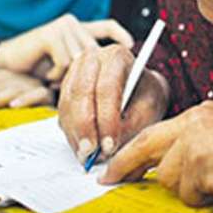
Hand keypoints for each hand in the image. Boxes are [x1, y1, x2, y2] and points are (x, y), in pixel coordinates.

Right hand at [0, 14, 133, 81]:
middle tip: (67, 85)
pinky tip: (45, 74)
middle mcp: (72, 24)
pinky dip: (56, 74)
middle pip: (94, 53)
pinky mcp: (51, 34)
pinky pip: (65, 61)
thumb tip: (108, 76)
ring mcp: (62, 26)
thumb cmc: (36, 68)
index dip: (120, 34)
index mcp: (78, 30)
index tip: (132, 45)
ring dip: (67, 76)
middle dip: (86, 73)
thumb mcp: (64, 66)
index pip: (105, 26)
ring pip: (80, 60)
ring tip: (52, 78)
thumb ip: (83, 66)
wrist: (6, 64)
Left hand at [0, 69, 52, 111]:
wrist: (69, 101)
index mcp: (10, 79)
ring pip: (13, 89)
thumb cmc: (35, 110)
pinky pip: (37, 95)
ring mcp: (35, 86)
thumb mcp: (12, 104)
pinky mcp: (49, 95)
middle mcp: (21, 80)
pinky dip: (25, 99)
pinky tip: (14, 106)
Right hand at [57, 44, 170, 163]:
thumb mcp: (149, 109)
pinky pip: (62, 113)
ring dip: (76, 134)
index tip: (110, 145)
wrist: (139, 90)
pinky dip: (71, 134)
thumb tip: (107, 148)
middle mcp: (91, 60)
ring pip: (67, 105)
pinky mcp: (65, 90)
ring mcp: (74, 73)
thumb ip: (132, 126)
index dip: (107, 118)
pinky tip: (83, 148)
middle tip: (92, 153)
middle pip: (81, 93)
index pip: (107, 87)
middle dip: (85, 127)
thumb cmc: (146, 97)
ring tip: (88, 156)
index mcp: (116, 56)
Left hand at [100, 101, 212, 205]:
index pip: (155, 131)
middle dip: (126, 165)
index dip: (132, 150)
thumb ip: (198, 142)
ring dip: (190, 188)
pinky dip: (206, 197)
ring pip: (169, 177)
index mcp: (200, 113)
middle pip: (147, 147)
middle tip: (109, 178)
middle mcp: (193, 122)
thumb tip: (171, 165)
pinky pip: (190, 193)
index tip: (114, 163)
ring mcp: (195, 143)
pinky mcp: (200, 165)